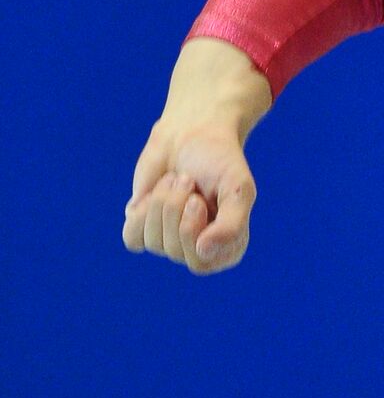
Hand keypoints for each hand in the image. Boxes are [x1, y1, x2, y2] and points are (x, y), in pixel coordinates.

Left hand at [124, 121, 256, 273]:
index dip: (192, 229)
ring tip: (176, 181)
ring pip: (153, 243)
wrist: (191, 134)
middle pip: (175, 252)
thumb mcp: (237, 191)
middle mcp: (200, 251)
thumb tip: (203, 253)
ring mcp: (171, 242)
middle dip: (174, 210)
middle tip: (186, 182)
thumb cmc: (220, 163)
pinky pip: (133, 239)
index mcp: (228, 248)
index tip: (198, 199)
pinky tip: (155, 194)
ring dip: (161, 203)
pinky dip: (141, 212)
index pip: (199, 263)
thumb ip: (231, 226)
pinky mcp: (146, 229)